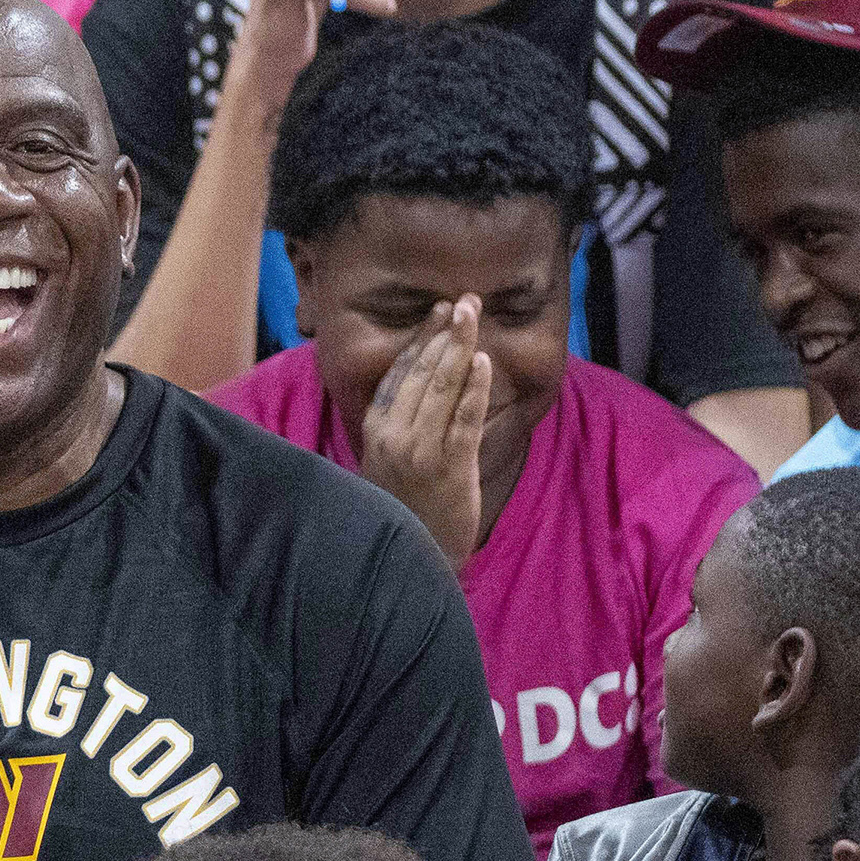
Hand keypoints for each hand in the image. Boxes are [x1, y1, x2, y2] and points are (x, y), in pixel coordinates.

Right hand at [359, 298, 499, 568]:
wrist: (415, 559)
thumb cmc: (405, 510)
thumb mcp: (387, 462)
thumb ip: (400, 424)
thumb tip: (422, 384)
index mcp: (376, 429)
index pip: (400, 372)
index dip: (421, 338)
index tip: (439, 310)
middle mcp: (393, 435)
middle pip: (422, 372)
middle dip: (446, 332)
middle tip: (466, 300)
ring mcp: (420, 451)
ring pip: (441, 388)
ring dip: (460, 347)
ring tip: (475, 316)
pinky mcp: (449, 468)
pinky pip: (463, 419)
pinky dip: (474, 389)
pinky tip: (483, 363)